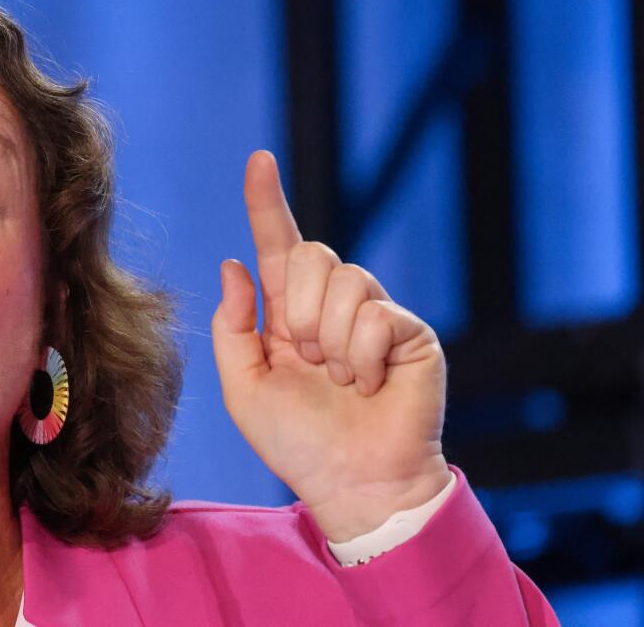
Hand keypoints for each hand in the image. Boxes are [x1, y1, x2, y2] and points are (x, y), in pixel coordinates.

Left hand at [211, 151, 450, 541]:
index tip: (258, 159)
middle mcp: (331, 304)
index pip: (277, 244)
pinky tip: (368, 384)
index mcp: (288, 312)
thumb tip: (233, 263)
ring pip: (343, 280)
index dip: (266, 201)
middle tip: (307, 359)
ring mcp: (374, 314)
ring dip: (328, 339)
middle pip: (310, 252)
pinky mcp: (409, 331)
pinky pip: (374, 314)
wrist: (352, 484)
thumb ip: (233, 327)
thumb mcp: (244, 387)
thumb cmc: (297, 441)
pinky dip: (360, 356)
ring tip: (339, 379)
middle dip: (297, 309)